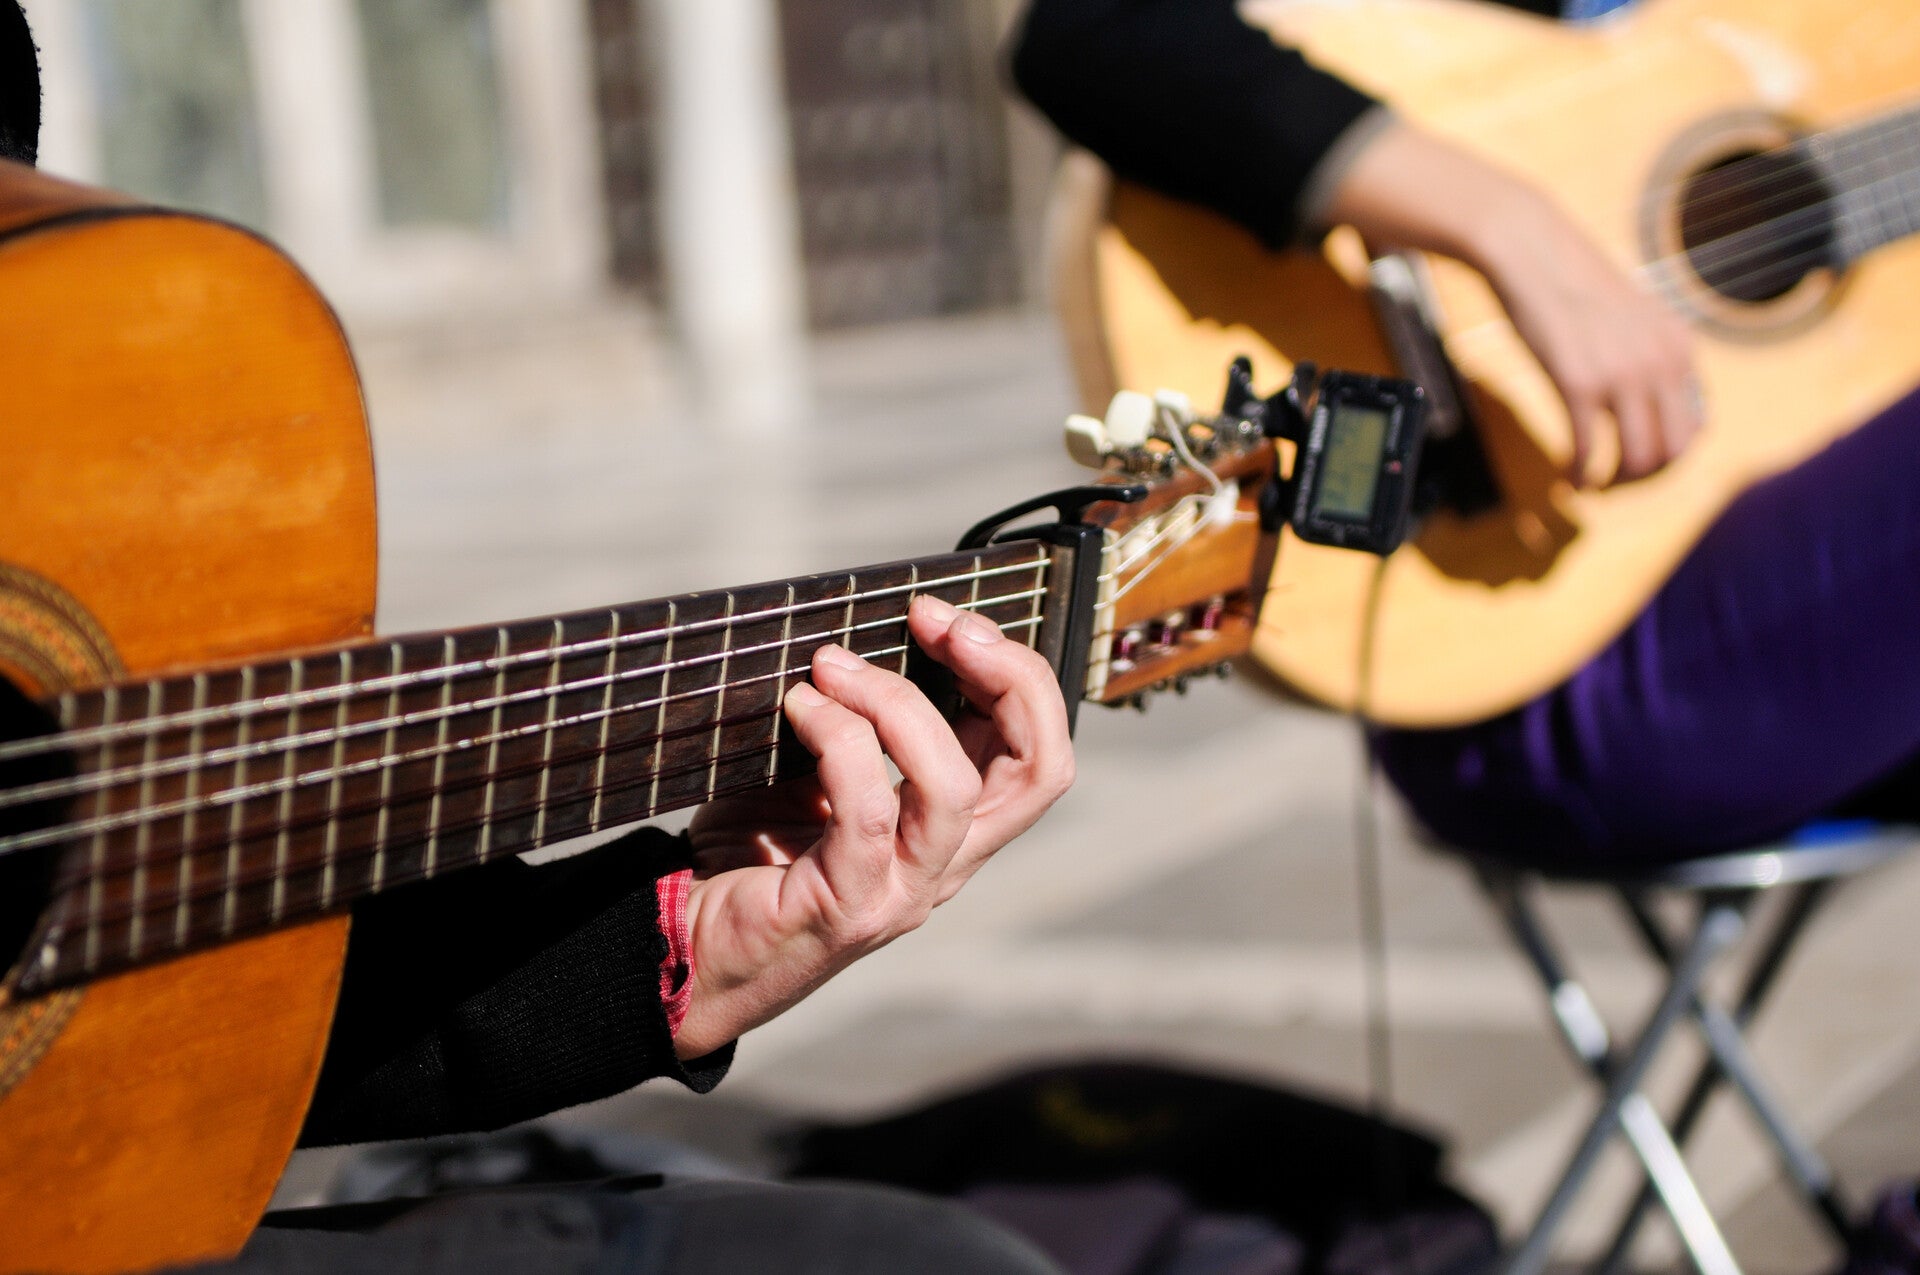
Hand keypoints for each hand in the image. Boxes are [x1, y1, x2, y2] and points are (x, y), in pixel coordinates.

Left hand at [670, 594, 1073, 1058]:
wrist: (684, 945)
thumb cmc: (747, 851)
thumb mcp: (818, 769)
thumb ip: (860, 723)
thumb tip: (855, 636)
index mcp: (955, 823)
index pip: (1037, 748)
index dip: (1014, 672)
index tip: (947, 617)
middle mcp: (948, 861)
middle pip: (1042, 769)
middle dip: (1008, 676)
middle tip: (938, 622)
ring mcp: (906, 890)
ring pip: (955, 786)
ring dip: (898, 702)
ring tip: (834, 666)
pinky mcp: (852, 906)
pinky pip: (869, 809)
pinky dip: (840, 741)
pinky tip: (800, 709)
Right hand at [1324, 120, 1701, 485]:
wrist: (1532, 251)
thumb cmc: (1571, 282)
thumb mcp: (1630, 318)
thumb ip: (1648, 355)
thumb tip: (1647, 401)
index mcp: (1678, 347)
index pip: (1696, 425)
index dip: (1670, 455)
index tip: (1639, 461)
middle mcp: (1660, 364)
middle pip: (1674, 452)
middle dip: (1646, 478)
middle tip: (1616, 482)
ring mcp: (1621, 376)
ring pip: (1638, 460)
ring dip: (1616, 484)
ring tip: (1594, 484)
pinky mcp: (1578, 385)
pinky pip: (1590, 451)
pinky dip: (1582, 474)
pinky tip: (1569, 478)